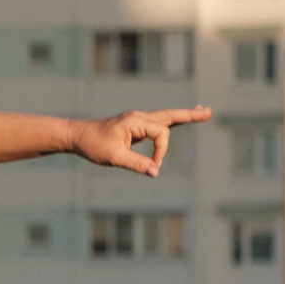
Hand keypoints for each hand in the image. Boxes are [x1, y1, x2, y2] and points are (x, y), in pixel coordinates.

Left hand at [72, 106, 209, 176]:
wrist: (76, 135)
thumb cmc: (92, 145)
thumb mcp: (113, 157)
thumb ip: (136, 164)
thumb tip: (155, 172)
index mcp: (136, 121)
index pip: (161, 134)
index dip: (161, 152)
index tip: (152, 166)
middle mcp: (139, 117)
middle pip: (170, 114)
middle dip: (189, 114)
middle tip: (208, 112)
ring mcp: (137, 120)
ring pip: (165, 116)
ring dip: (184, 115)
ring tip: (202, 111)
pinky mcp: (134, 126)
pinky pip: (157, 122)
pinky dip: (171, 120)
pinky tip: (178, 120)